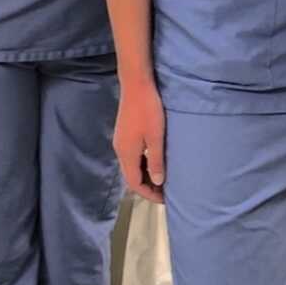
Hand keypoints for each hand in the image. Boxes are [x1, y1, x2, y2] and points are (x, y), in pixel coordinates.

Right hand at [114, 82, 165, 203]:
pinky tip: (154, 161)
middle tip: (165, 192)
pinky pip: (131, 156)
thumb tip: (158, 182)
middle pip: (131, 176)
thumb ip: (156, 161)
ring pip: (131, 166)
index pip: (134, 183)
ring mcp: (120, 141)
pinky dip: (142, 164)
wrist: (136, 84)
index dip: (148, 194)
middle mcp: (120, 150)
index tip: (164, 200)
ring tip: (162, 178)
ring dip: (145, 175)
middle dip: (147, 187)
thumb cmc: (148, 110)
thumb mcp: (156, 137)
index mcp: (126, 154)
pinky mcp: (124, 133)